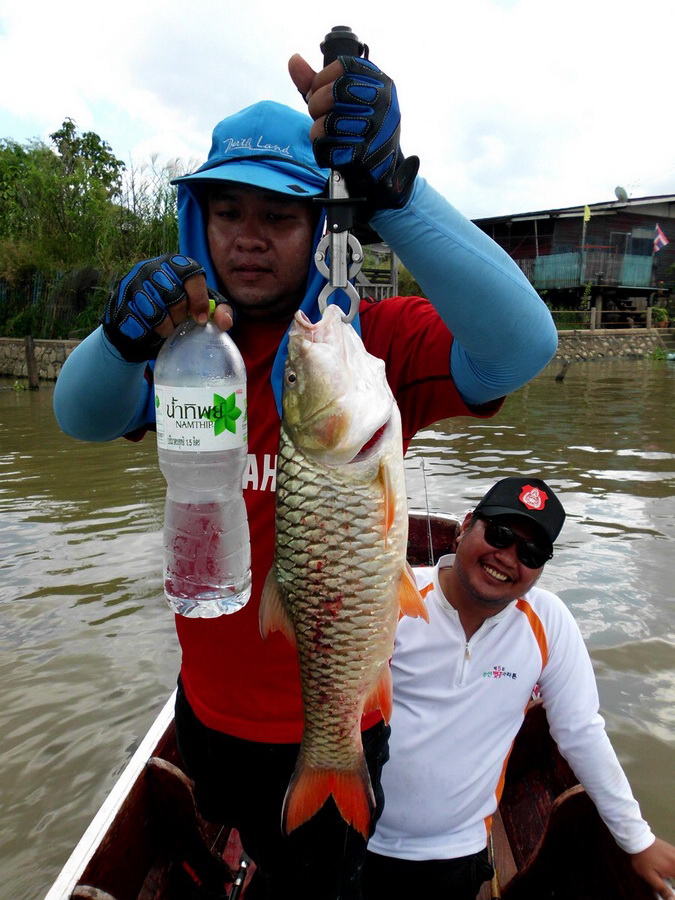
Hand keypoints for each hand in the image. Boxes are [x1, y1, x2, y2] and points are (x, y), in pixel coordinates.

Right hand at [101, 254, 233, 361]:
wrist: (138, 326)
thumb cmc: (175, 312)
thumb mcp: (200, 307)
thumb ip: (218, 311)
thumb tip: (224, 322)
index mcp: (174, 263)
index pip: (191, 274)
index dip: (199, 299)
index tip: (201, 319)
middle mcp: (151, 267)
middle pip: (173, 295)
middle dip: (179, 315)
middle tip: (179, 322)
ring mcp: (132, 283)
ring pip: (155, 312)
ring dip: (165, 327)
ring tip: (166, 329)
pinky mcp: (119, 302)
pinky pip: (138, 324)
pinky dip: (149, 333)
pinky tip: (150, 331)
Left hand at [288, 53, 418, 216]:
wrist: (378, 168)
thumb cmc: (356, 126)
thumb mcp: (341, 99)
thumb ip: (316, 81)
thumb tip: (294, 60)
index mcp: (379, 81)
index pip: (341, 67)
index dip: (320, 81)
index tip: (320, 93)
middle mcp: (382, 101)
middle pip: (332, 93)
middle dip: (316, 106)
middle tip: (320, 116)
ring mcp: (377, 128)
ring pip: (327, 122)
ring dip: (318, 131)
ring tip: (327, 135)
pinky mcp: (366, 153)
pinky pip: (328, 147)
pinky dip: (323, 151)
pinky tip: (331, 151)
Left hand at [630, 837, 674, 898]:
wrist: (636, 839)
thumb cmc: (642, 859)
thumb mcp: (650, 877)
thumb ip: (662, 889)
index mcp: (674, 867)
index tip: (672, 888)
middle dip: (674, 876)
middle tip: (668, 879)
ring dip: (673, 872)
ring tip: (667, 875)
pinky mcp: (672, 849)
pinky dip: (673, 866)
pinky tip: (667, 869)